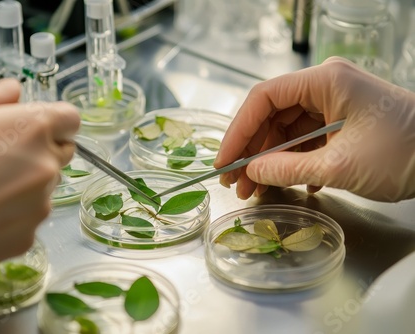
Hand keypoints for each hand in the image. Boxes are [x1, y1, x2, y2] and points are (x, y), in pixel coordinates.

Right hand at [0, 79, 79, 267]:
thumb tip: (14, 89)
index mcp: (32, 128)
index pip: (70, 118)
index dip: (55, 120)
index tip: (36, 126)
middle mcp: (46, 166)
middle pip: (61, 152)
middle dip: (41, 149)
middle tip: (2, 156)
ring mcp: (41, 203)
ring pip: (46, 186)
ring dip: (28, 183)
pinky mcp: (30, 234)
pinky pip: (31, 216)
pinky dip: (16, 213)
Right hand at [214, 57, 414, 201]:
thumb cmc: (405, 154)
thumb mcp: (340, 165)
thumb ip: (288, 168)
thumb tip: (251, 171)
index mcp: (325, 81)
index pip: (263, 98)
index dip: (237, 130)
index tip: (225, 160)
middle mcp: (325, 87)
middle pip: (272, 115)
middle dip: (252, 151)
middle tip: (236, 182)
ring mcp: (334, 105)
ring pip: (286, 130)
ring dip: (270, 160)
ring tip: (256, 189)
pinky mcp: (341, 123)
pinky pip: (305, 139)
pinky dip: (293, 161)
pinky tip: (289, 183)